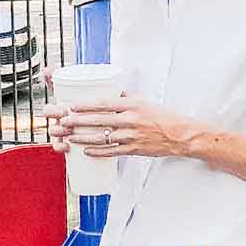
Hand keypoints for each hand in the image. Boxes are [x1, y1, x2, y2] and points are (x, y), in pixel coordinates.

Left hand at [57, 93, 193, 160]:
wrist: (181, 134)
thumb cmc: (164, 116)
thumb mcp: (145, 101)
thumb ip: (127, 98)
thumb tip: (112, 93)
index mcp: (133, 105)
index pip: (104, 103)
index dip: (86, 105)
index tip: (72, 106)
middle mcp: (131, 120)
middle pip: (98, 121)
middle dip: (78, 122)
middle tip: (64, 122)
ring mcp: (132, 136)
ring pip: (102, 138)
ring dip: (83, 138)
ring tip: (70, 137)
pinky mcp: (134, 150)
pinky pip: (112, 152)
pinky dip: (98, 152)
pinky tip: (87, 151)